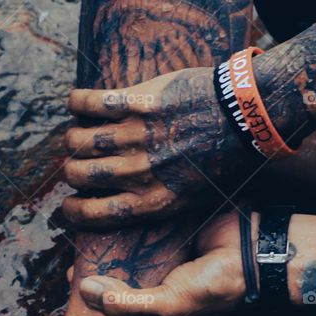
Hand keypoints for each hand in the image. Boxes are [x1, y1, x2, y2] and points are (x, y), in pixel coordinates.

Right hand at [62, 67, 244, 228]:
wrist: (246, 117)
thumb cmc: (224, 161)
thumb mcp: (194, 199)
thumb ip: (158, 204)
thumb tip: (127, 212)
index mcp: (151, 201)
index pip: (92, 212)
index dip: (72, 210)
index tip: (69, 203)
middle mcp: (138, 172)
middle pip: (78, 174)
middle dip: (72, 170)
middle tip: (79, 163)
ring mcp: (136, 135)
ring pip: (79, 140)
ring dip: (74, 138)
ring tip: (80, 135)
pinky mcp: (138, 102)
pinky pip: (89, 103)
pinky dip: (77, 103)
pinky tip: (78, 104)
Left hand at [78, 211, 246, 315]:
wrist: (255, 250)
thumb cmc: (217, 287)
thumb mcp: (170, 304)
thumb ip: (130, 303)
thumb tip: (88, 293)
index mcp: (160, 302)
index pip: (121, 299)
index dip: (98, 293)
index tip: (73, 279)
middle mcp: (161, 277)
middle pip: (122, 270)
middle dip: (100, 263)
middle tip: (75, 252)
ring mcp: (167, 250)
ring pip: (131, 244)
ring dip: (112, 237)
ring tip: (85, 229)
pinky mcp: (173, 225)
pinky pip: (146, 221)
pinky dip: (130, 218)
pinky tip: (108, 210)